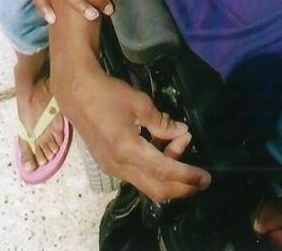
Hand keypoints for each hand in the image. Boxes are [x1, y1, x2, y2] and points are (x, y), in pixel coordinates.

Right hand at [56, 67, 211, 201]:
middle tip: (200, 178)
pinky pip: (136, 177)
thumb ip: (162, 122)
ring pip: (146, 184)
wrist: (76, 94)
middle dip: (181, 187)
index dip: (187, 176)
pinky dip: (154, 171)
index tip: (205, 178)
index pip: (164, 171)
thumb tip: (182, 133)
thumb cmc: (109, 94)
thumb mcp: (140, 103)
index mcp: (128, 150)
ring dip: (168, 174)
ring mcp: (112, 168)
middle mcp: (119, 167)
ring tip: (179, 146)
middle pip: (156, 188)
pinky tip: (162, 151)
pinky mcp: (108, 165)